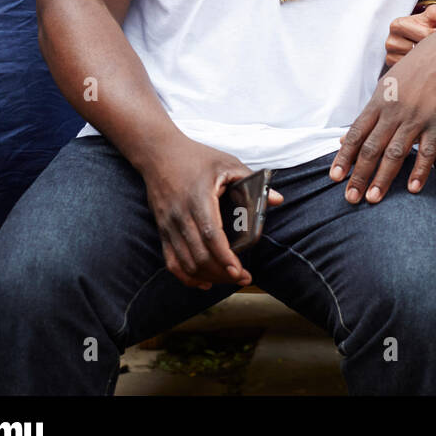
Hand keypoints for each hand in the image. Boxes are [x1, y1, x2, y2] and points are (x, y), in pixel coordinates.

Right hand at [137, 137, 283, 289]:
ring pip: (185, 262)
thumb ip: (253, 181)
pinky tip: (204, 282)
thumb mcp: (228, 163)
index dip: (224, 256)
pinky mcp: (162, 230)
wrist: (158, 154)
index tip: (239, 271)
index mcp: (199, 198)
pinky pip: (171, 261)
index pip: (211, 234)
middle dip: (222, 272)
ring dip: (208, 276)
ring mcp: (168, 225)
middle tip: (244, 278)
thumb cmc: (197, 157)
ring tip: (229, 279)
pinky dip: (186, 276)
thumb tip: (277, 200)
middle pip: (199, 254)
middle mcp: (180, 215)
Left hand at [332, 37, 435, 203]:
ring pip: (395, 153)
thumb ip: (368, 115)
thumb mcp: (385, 87)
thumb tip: (346, 137)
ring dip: (383, 178)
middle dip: (359, 175)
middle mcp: (394, 112)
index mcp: (378, 103)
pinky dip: (419, 171)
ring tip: (373, 199)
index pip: (357, 134)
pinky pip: (427, 151)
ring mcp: (417, 118)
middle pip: (372, 148)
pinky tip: (412, 189)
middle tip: (350, 198)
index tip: (334, 178)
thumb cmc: (416, 72)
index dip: (344, 157)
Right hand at [385, 5, 435, 66]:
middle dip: (434, 47)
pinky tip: (425, 61)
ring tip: (431, 52)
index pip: (425, 34)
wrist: (415, 34)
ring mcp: (390, 56)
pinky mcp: (393, 68)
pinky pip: (412, 71)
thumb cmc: (426, 24)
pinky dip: (421, 67)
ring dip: (428, 59)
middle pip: (420, 50)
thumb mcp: (434, 15)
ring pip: (417, 62)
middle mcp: (391, 41)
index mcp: (398, 25)